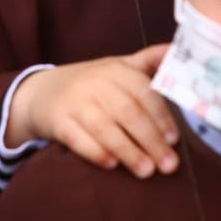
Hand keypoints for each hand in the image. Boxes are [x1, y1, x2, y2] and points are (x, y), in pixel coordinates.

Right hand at [7, 47, 178, 177]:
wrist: (42, 92)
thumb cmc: (91, 83)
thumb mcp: (118, 67)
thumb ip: (149, 60)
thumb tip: (178, 48)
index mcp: (115, 69)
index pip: (142, 91)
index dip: (160, 115)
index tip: (174, 139)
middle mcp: (95, 82)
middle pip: (127, 112)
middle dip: (150, 140)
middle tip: (169, 165)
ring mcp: (74, 102)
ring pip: (104, 128)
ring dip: (128, 151)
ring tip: (146, 172)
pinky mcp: (57, 121)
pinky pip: (78, 139)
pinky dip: (96, 153)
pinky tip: (112, 166)